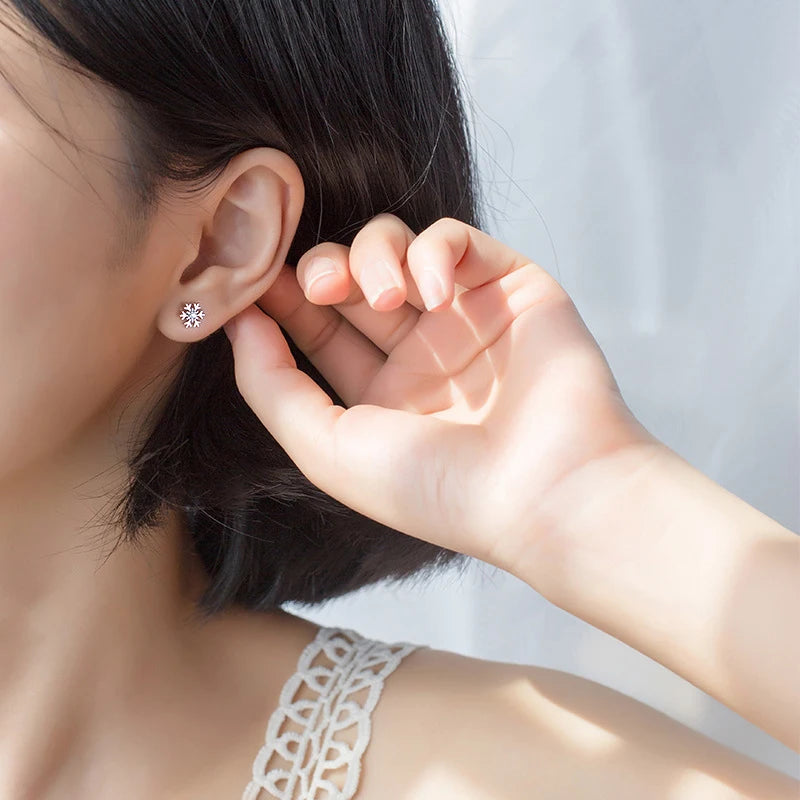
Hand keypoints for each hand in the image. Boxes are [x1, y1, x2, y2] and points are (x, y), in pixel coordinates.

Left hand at [223, 214, 661, 584]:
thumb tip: (237, 320)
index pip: (321, 326)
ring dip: (375, 255)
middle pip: (354, 279)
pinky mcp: (514, 289)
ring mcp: (468, 319)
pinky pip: (460, 241)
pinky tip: (432, 291)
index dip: (284, 297)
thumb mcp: (324, 448)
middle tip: (317, 285)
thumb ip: (270, 385)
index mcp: (381, 393)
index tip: (256, 278)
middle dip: (326, 269)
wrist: (545, 493)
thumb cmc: (434, 486)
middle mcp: (423, 353)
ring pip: (401, 248)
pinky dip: (435, 251)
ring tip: (386, 294)